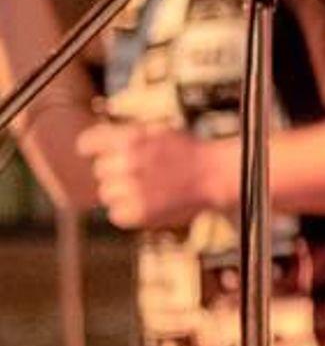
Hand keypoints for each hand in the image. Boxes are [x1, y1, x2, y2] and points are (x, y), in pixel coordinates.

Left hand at [77, 122, 230, 229]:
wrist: (216, 175)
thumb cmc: (188, 152)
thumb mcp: (157, 132)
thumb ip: (125, 137)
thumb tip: (90, 148)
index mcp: (130, 138)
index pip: (87, 144)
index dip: (93, 149)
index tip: (101, 153)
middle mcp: (128, 162)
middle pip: (100, 170)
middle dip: (116, 171)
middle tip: (141, 173)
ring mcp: (133, 188)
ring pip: (106, 193)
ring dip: (122, 192)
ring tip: (147, 189)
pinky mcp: (139, 212)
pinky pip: (116, 214)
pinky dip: (128, 211)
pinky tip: (147, 203)